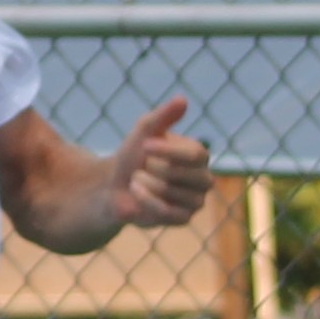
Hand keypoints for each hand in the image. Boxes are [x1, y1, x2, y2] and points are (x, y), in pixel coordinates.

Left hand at [109, 97, 211, 229]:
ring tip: (137, 179)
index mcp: (199, 156)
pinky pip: (167, 212)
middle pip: (182, 174)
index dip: (167, 150)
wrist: (116, 186)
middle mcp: (204, 178)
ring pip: (171, 192)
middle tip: (142, 166)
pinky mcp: (183, 219)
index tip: (144, 145)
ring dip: (145, 183)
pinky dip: (146, 200)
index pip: (194, 154)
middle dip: (152, 168)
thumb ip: (163, 116)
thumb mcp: (144, 131)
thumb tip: (183, 100)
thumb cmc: (134, 156)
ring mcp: (196, 201)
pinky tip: (136, 191)